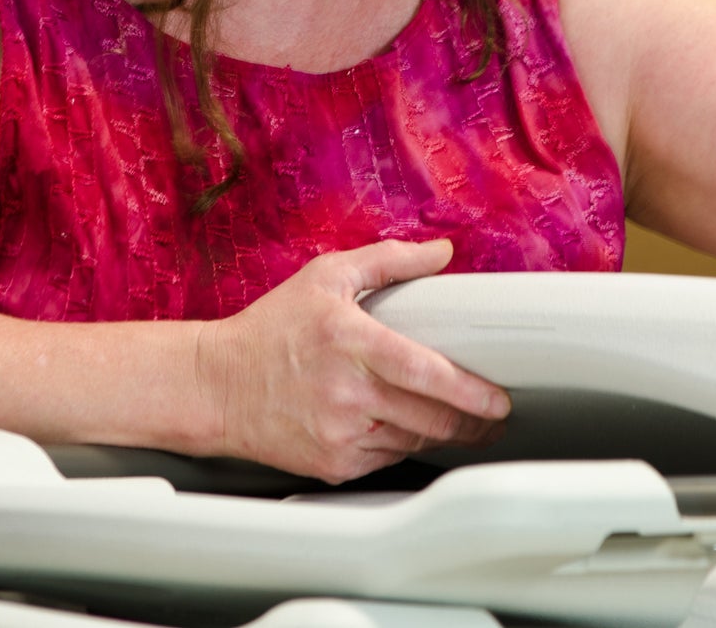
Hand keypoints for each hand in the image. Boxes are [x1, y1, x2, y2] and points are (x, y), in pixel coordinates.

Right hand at [193, 238, 510, 482]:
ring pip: (414, 441)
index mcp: (351, 341)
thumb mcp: (326, 277)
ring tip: (451, 417)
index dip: (471, 392)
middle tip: (491, 414)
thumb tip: (441, 252)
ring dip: (439, 432)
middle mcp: (348, 393)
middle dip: (473, 421)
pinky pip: (387, 459)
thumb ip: (389, 261)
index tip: (498, 398)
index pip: (426, 373)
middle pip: (432, 418)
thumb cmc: (271, 330)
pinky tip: (398, 425)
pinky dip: (402, 444)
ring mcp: (341, 435)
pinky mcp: (333, 464)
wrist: (216, 387)